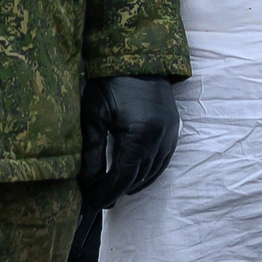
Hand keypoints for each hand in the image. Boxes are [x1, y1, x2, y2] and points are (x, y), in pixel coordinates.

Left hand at [82, 74, 180, 208]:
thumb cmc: (112, 83)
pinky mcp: (173, 130)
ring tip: (113, 189)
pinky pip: (162, 161)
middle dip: (117, 191)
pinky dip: (148, 173)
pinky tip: (134, 175)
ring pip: (152, 173)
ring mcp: (170, 135)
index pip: (122, 177)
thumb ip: (92, 151)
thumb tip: (88, 182)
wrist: (140, 59)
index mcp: (140, 136)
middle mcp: (160, 139)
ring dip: (133, 184)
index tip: (92, 202)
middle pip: (138, 178)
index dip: (107, 193)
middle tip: (98, 198)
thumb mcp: (95, 115)